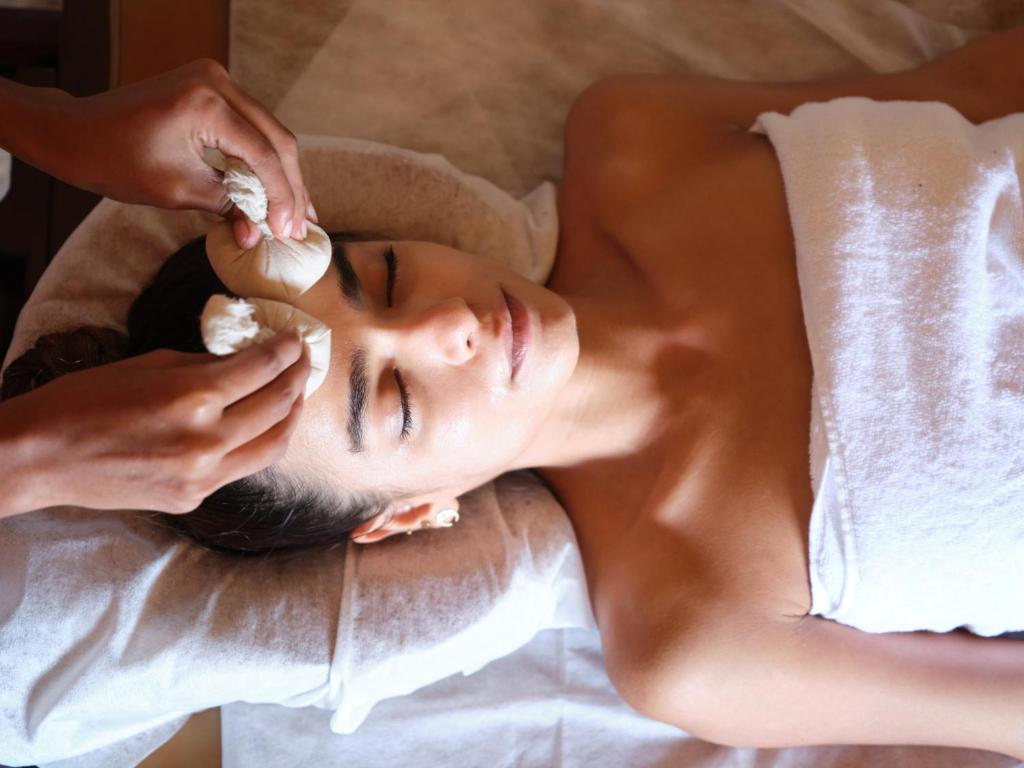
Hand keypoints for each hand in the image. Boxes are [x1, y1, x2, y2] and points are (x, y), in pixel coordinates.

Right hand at [4, 330, 310, 514]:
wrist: (42, 457)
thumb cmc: (86, 400)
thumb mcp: (150, 365)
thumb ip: (205, 366)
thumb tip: (246, 360)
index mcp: (194, 396)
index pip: (264, 367)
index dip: (288, 349)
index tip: (296, 339)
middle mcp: (207, 439)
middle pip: (278, 404)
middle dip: (298, 376)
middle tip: (303, 360)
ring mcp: (203, 475)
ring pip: (273, 445)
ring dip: (291, 416)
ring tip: (295, 395)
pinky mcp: (194, 497)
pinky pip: (241, 468)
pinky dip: (257, 444)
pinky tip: (259, 427)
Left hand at [37, 60, 312, 247]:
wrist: (76, 132)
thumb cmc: (116, 162)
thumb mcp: (177, 191)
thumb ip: (227, 208)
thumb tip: (261, 235)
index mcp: (205, 103)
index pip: (263, 155)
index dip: (282, 198)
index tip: (289, 233)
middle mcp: (217, 82)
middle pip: (277, 139)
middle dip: (292, 187)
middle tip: (302, 227)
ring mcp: (216, 80)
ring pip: (270, 132)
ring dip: (283, 175)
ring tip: (296, 214)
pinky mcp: (212, 88)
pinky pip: (251, 127)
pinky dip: (263, 159)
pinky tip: (276, 188)